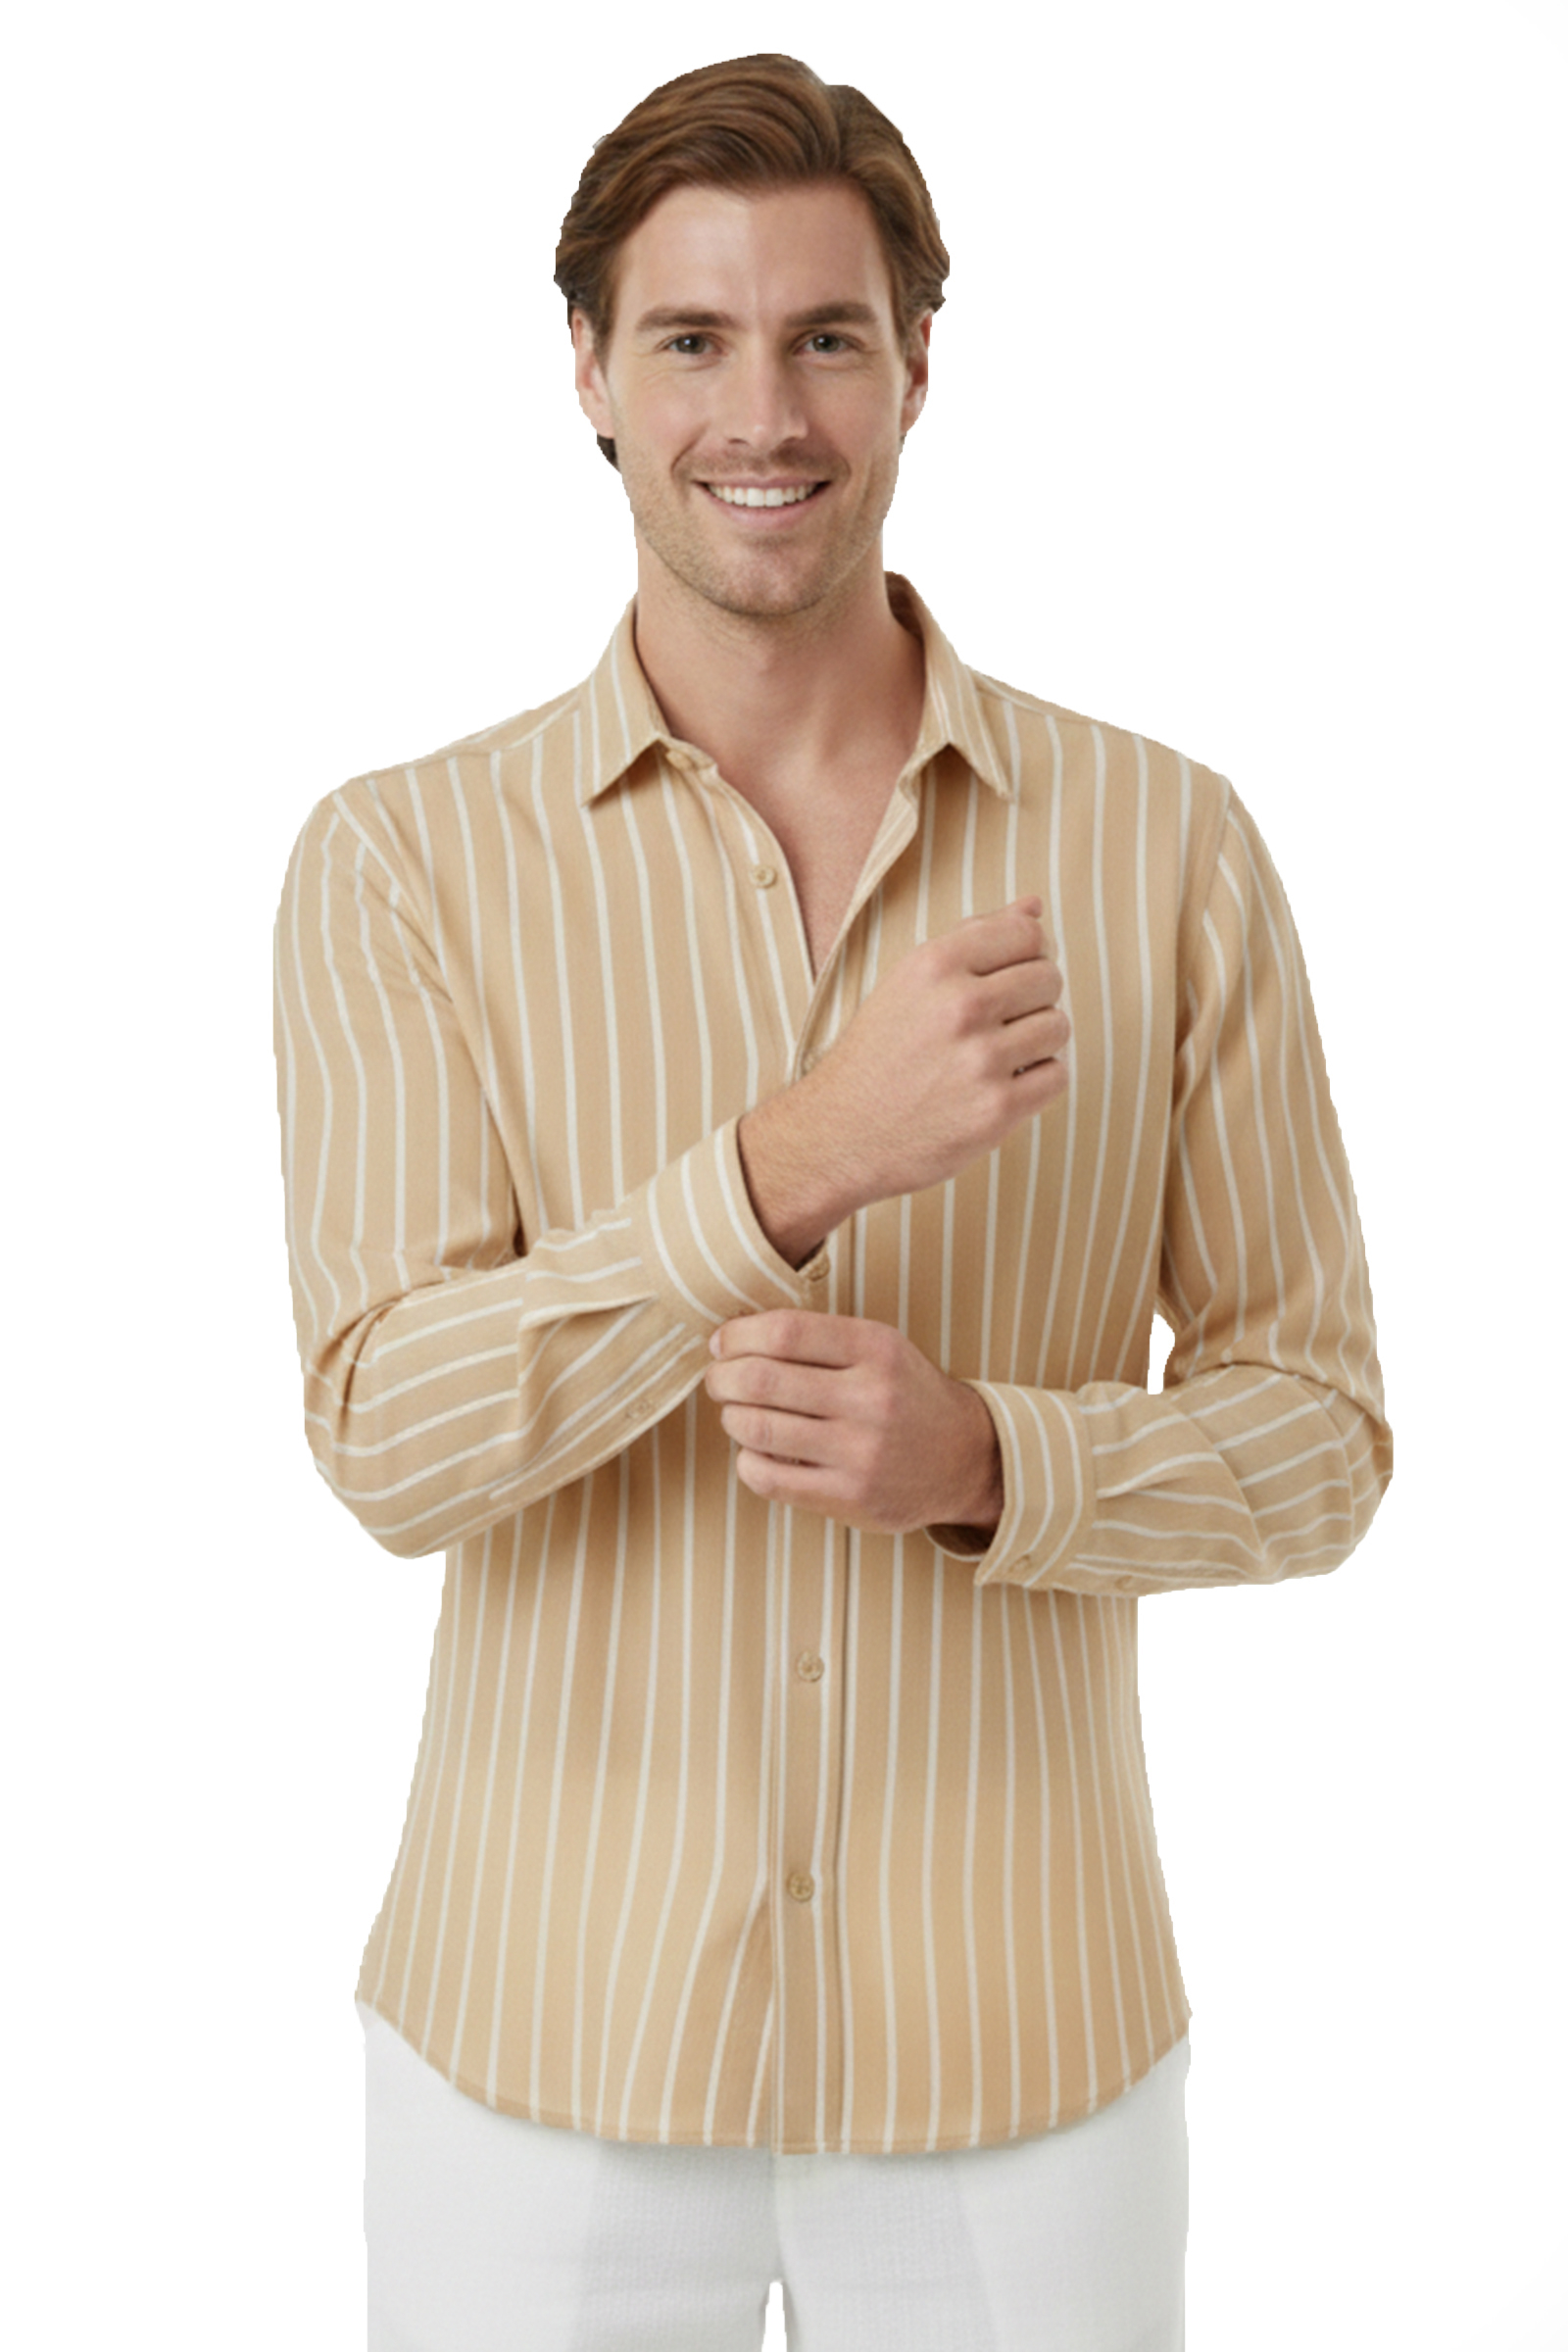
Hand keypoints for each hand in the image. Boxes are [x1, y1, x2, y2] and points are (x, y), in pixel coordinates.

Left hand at [705, 1310, 1003, 1535]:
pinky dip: (747, 1460)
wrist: (965, 1458)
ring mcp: (860, 1452)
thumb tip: (734, 1336)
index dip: (739, 1336)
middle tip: (718, 1380)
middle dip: (723, 1378)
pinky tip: (756, 1451)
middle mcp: (871, 1398)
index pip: (785, 1332)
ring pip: (757, 1428)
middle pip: (762, 1379)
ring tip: (736, 1413)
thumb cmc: (905, 1396)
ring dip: (731, 1417)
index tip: (722, 1343)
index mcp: (876, 1349)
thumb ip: (818, 1338)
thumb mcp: (879, 1348)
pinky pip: (767, 1477)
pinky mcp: (849, 1497)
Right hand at [738, 899, 1068, 1262]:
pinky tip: (1003, 1084)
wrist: (839, 1132)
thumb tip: (1035, 906)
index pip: (1027, 933)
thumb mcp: (910, 981)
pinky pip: (1056, 1075)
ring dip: (1038, 1042)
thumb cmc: (879, 1053)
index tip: (1008, 978)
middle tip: (1000, 1024)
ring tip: (1000, 1056)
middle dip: (1034, 999)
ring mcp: (981, 1059)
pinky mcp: (996, 1110)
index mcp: (935, 963)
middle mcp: (960, 1005)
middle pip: (1048, 978)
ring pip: (1057, 1027)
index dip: (1027, 955)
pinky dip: (1037, 1081)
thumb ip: (974, 938)